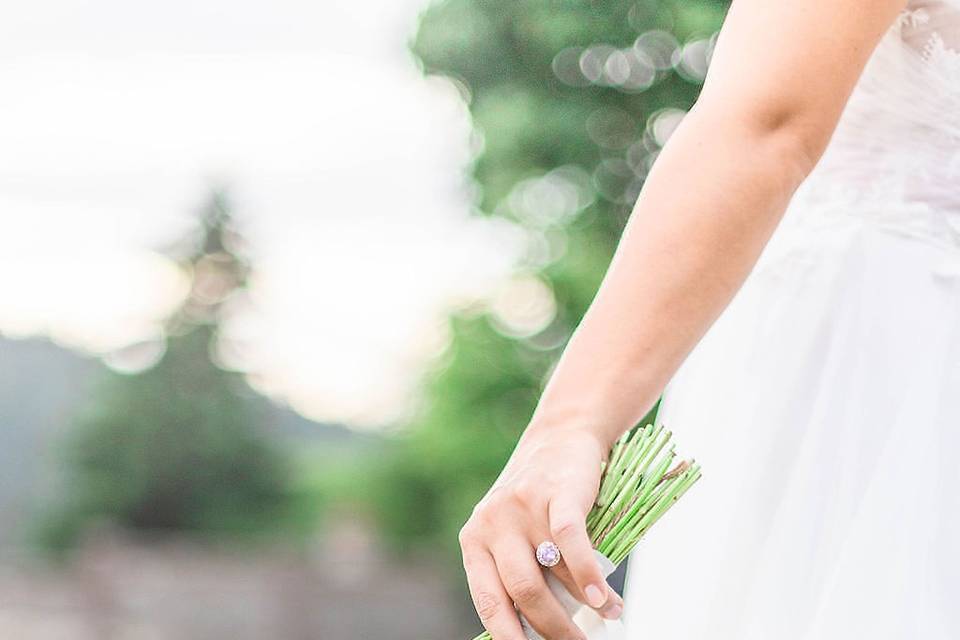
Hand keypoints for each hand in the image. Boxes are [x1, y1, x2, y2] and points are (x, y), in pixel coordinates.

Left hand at [458, 426, 623, 639]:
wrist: (560, 436)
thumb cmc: (539, 500)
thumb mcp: (517, 534)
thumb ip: (523, 574)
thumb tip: (542, 632)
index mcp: (474, 540)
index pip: (489, 603)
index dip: (510, 638)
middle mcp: (492, 523)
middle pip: (522, 593)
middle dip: (553, 630)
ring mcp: (522, 506)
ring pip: (549, 573)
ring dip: (582, 607)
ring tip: (609, 617)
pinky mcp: (556, 492)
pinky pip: (571, 543)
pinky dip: (589, 576)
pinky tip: (604, 598)